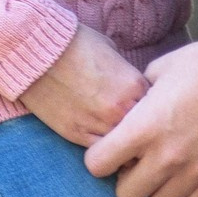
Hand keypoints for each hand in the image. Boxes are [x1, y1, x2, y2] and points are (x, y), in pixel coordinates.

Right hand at [21, 24, 149, 146]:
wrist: (38, 51)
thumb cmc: (74, 43)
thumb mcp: (111, 51)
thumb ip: (127, 76)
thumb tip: (133, 89)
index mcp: (135, 86)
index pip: (159, 110)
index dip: (154, 112)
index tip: (148, 113)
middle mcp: (121, 109)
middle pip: (146, 135)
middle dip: (144, 134)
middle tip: (139, 134)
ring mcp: (99, 125)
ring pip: (124, 151)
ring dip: (125, 148)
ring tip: (121, 142)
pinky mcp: (77, 135)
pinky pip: (100, 153)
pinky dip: (103, 150)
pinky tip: (103, 144)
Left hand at [85, 21, 197, 196]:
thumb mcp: (157, 71)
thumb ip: (137, 99)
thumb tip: (127, 111)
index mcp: (142, 128)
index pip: (97, 165)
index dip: (99, 157)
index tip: (109, 150)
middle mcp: (166, 156)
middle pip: (126, 195)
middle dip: (126, 178)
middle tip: (137, 162)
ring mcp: (195, 171)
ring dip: (159, 186)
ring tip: (167, 165)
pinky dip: (189, 192)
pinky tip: (191, 171)